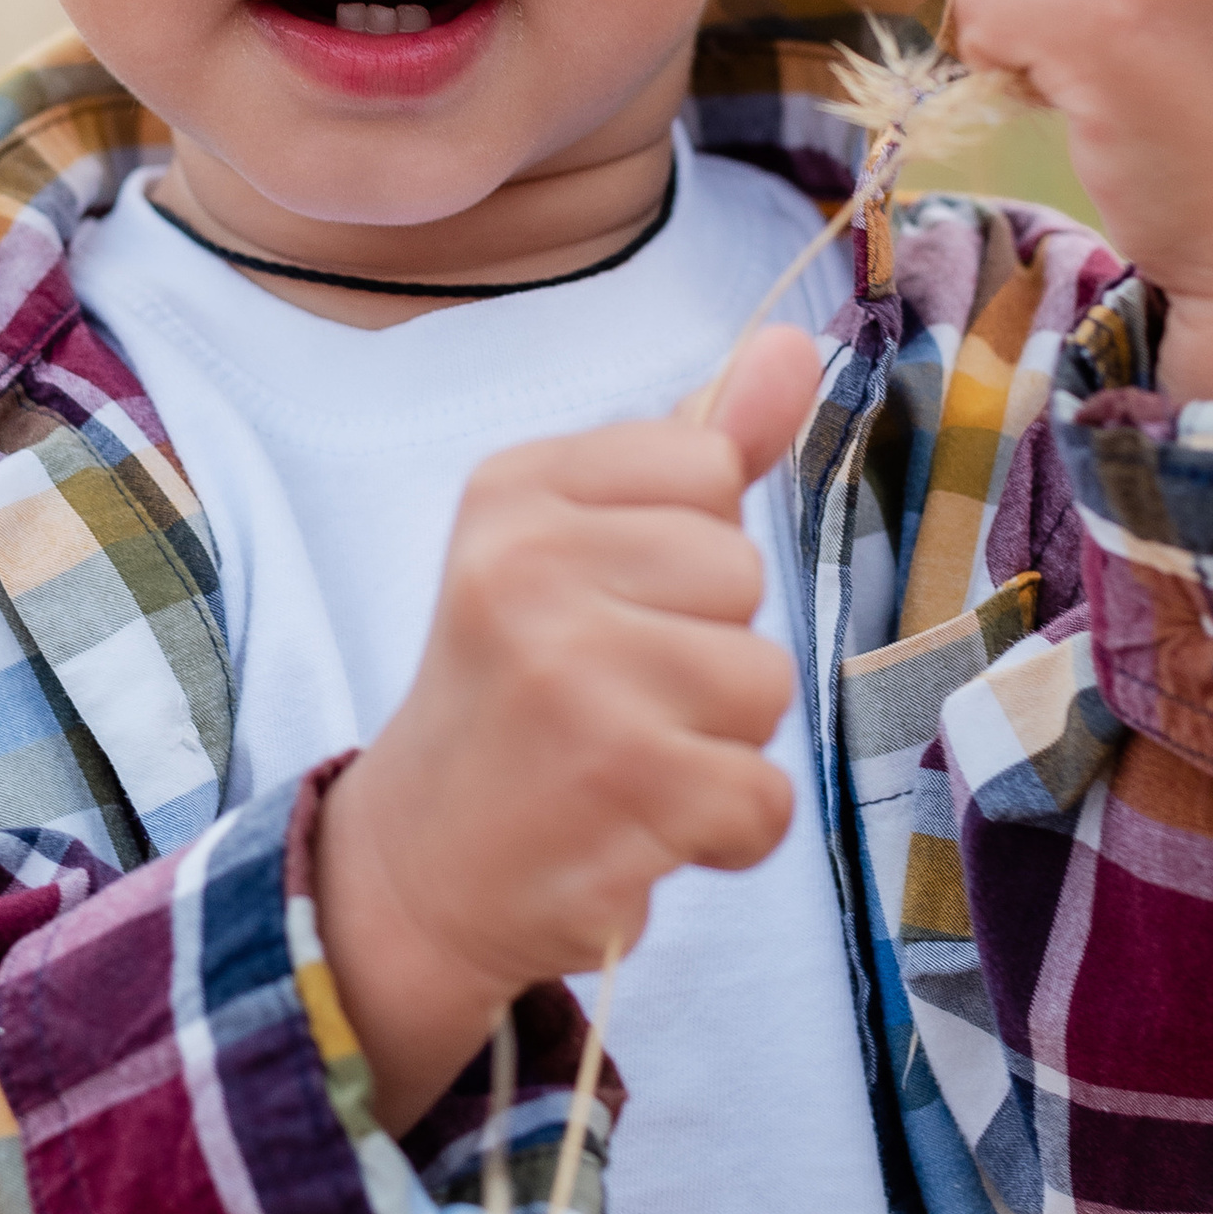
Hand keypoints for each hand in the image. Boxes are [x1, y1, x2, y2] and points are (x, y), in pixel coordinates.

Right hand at [311, 327, 818, 1129]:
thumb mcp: (579, 545)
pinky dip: (722, 832)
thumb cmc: (522, 687)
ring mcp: (574, 677)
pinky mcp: (623, 786)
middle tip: (604, 699)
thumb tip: (796, 343)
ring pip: (764, 685)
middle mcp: (528, 567)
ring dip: (717, 744)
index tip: (599, 605)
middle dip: (704, 651)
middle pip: (743, 578)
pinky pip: (766, 797)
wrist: (416, 870)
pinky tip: (636, 827)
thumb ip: (696, 449)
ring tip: (621, 761)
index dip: (682, 555)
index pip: (707, 471)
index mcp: (514, 488)